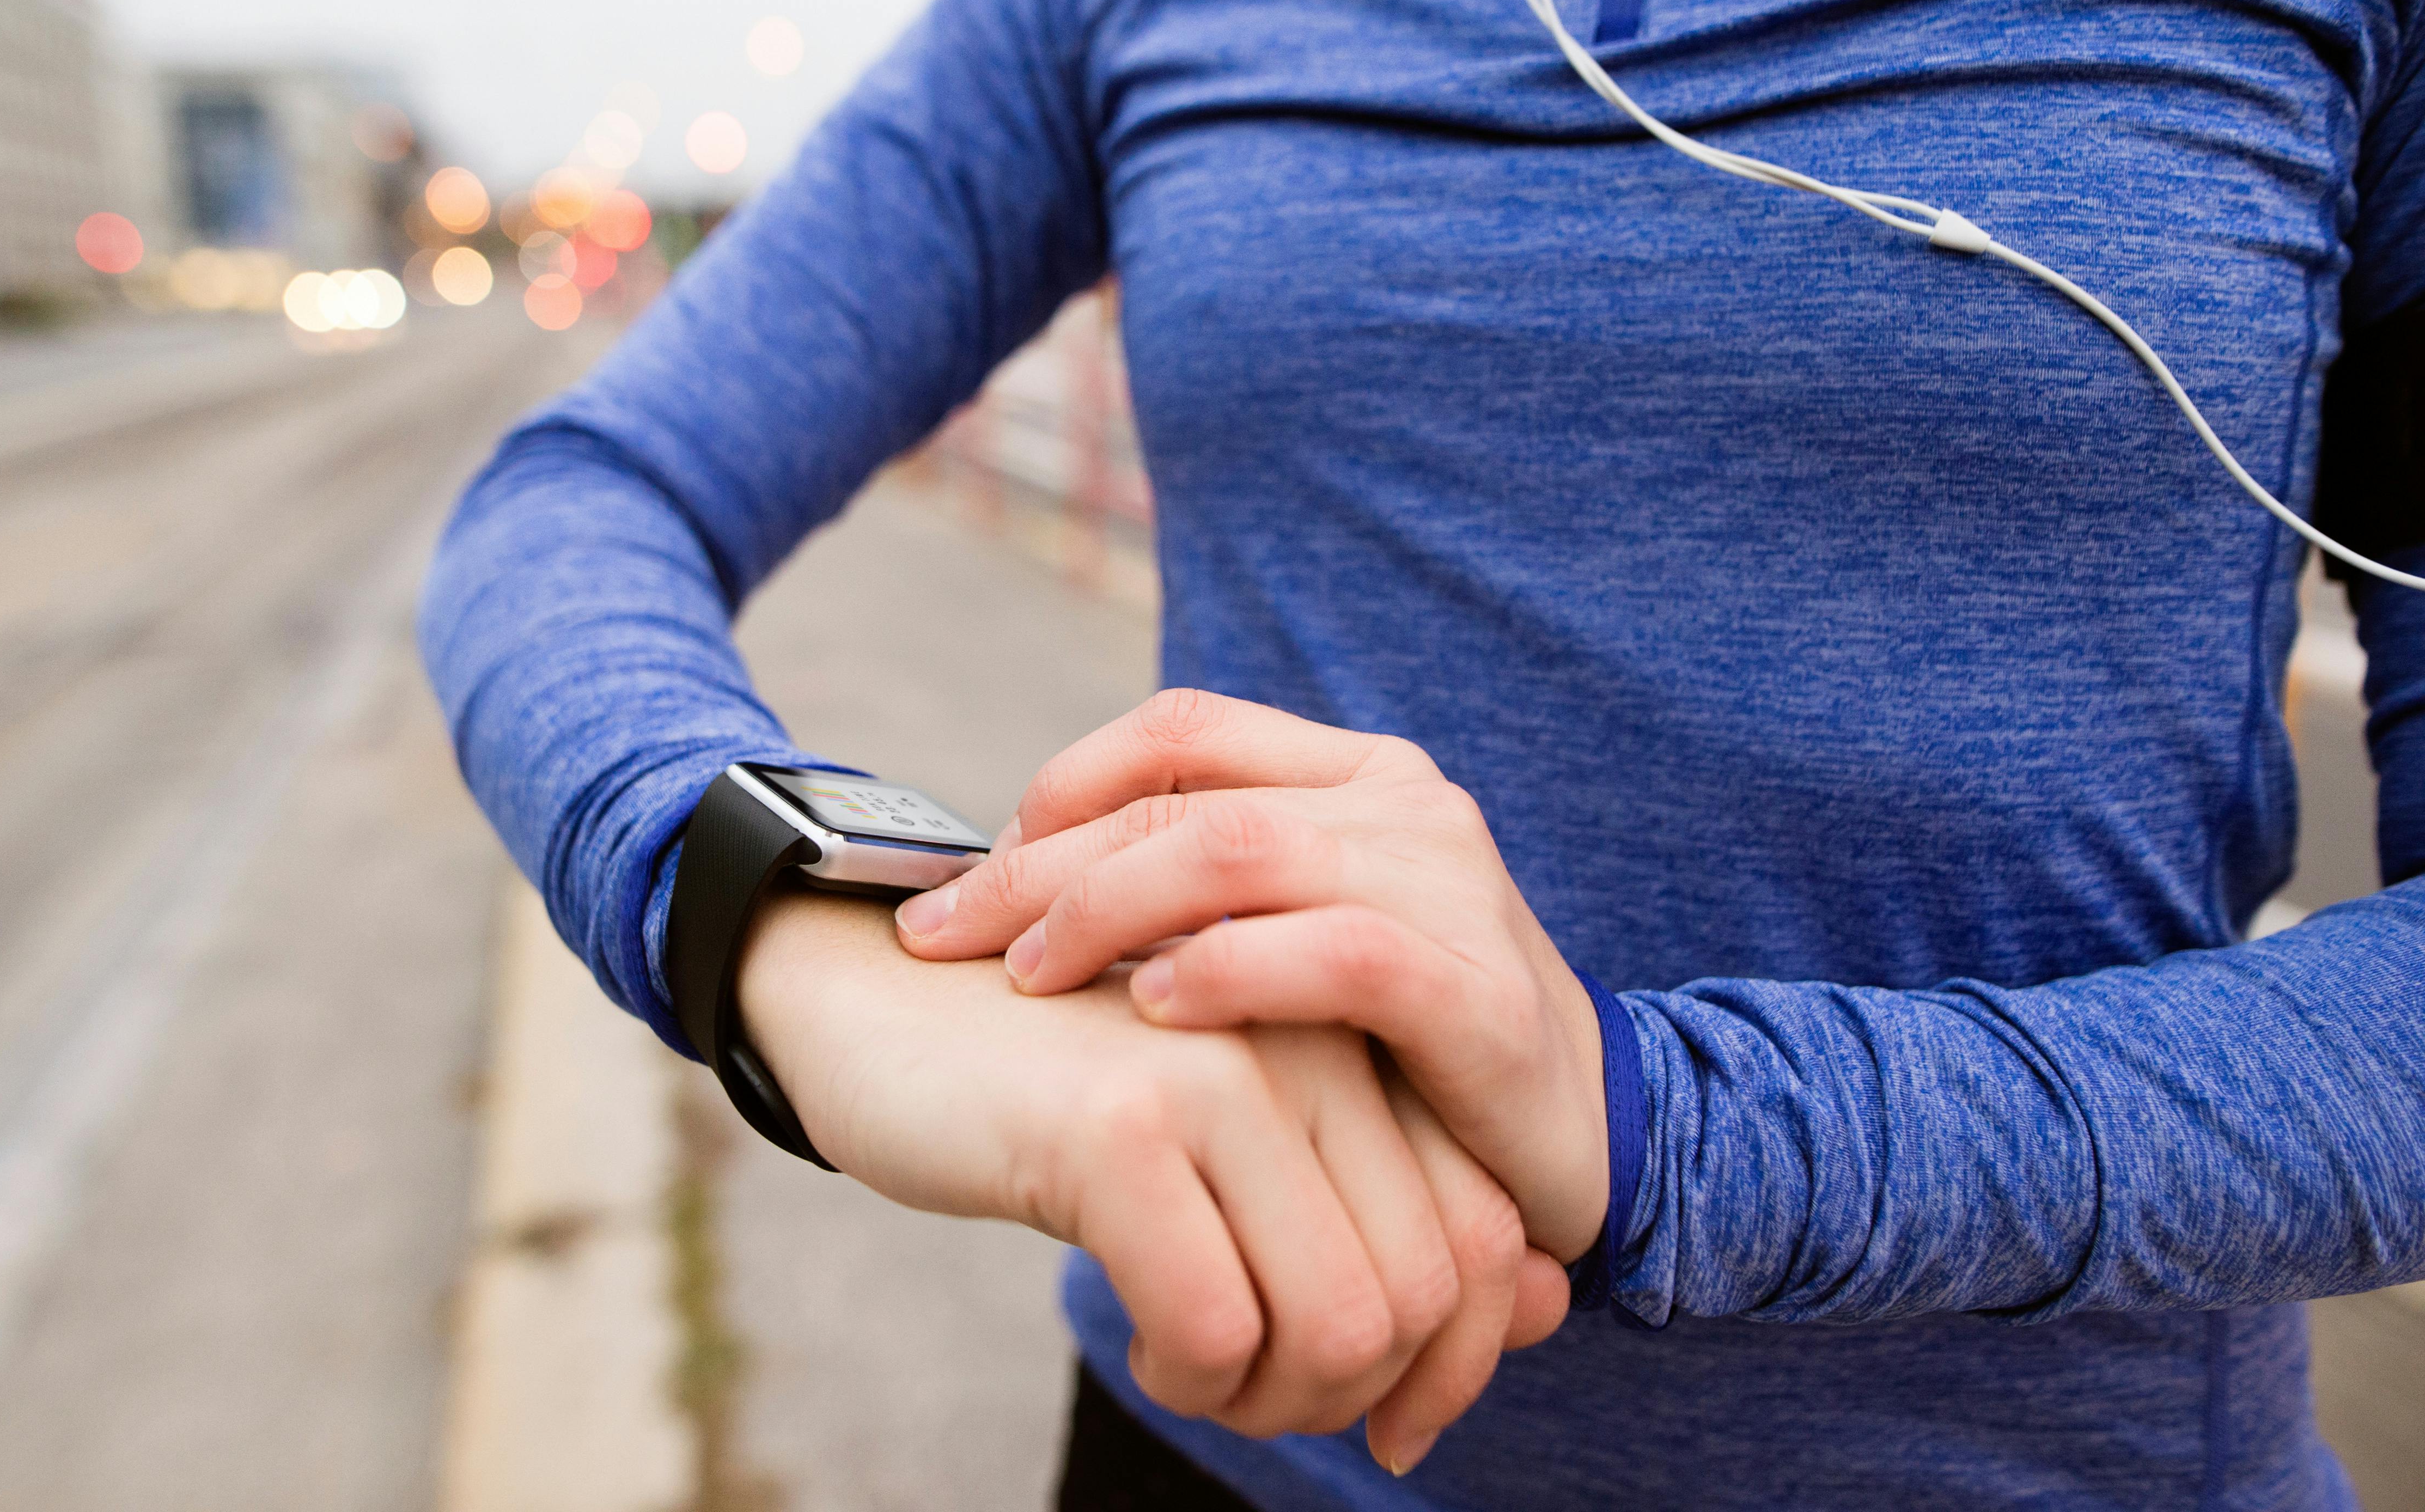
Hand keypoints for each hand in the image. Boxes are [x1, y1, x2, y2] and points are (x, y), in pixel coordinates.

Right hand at [737, 885, 1568, 1471]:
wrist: (874, 1007)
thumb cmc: (1061, 1097)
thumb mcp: (1245, 1153)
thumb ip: (1392, 1212)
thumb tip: (1551, 1309)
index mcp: (1350, 1038)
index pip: (1485, 1234)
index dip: (1457, 1360)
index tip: (1387, 1417)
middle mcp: (1311, 1040)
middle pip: (1429, 1291)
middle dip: (1351, 1392)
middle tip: (1253, 1392)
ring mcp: (1223, 1071)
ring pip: (1344, 1319)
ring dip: (1270, 1395)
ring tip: (1197, 1369)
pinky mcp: (1124, 1121)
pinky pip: (1217, 1320)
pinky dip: (1189, 1372)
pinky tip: (1144, 1340)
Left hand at [894, 689, 1610, 1266]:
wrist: (1583, 1139)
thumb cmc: (1410, 1047)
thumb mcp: (1304, 937)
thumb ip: (1210, 889)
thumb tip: (1037, 880)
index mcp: (1355, 773)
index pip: (1179, 730)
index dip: (1061, 787)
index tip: (978, 871)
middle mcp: (1403, 804)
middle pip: (1181, 799)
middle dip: (1039, 867)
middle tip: (943, 936)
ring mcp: (1445, 885)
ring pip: (1236, 853)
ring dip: (1105, 912)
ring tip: (1027, 977)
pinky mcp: (1472, 986)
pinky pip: (1331, 954)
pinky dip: (1227, 973)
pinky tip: (1153, 1009)